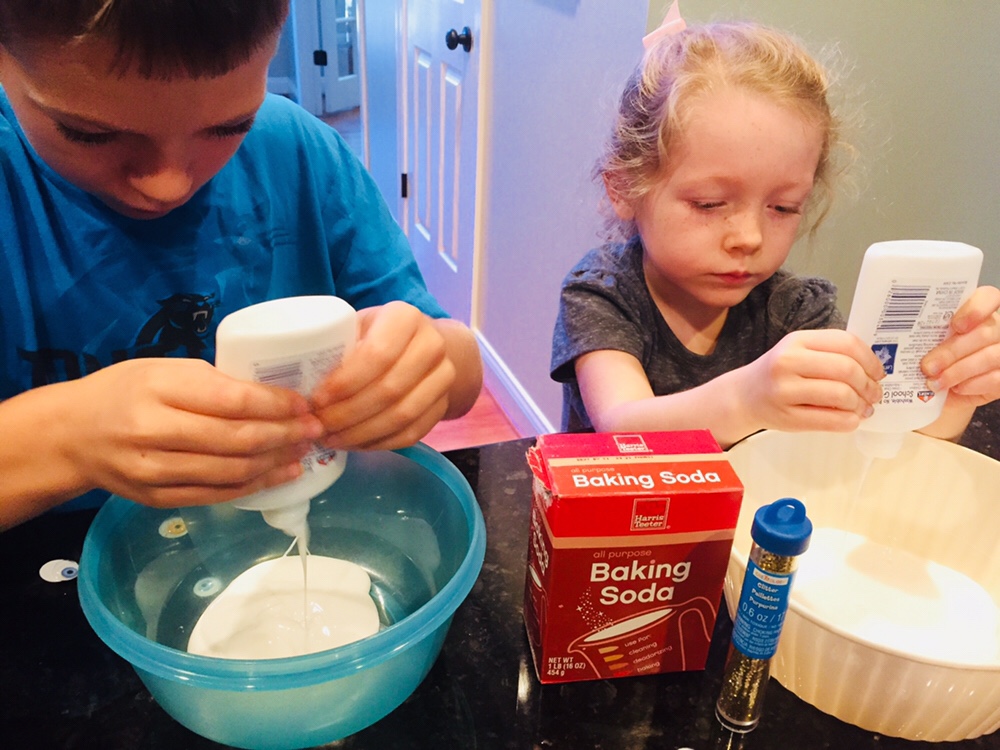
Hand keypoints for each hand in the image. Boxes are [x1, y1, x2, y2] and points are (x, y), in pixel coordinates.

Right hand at [65, 358, 323, 507]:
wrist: (71, 435)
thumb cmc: (125, 391)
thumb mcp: (164, 369)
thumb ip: (212, 382)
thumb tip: (273, 395)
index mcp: (158, 390)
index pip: (231, 401)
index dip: (276, 405)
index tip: (304, 404)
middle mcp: (154, 432)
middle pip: (237, 440)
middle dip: (285, 435)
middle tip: (315, 429)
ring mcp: (155, 471)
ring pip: (232, 471)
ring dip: (277, 463)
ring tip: (304, 451)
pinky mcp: (158, 498)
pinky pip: (217, 494)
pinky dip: (256, 485)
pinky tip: (281, 475)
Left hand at [310, 301, 457, 449]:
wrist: (424, 346)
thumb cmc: (377, 335)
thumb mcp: (357, 326)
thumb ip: (336, 346)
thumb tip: (297, 380)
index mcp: (406, 318)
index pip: (378, 355)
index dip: (345, 382)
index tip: (318, 399)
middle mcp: (432, 345)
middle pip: (390, 389)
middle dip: (349, 414)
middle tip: (320, 425)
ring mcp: (444, 377)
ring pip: (402, 415)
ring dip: (362, 433)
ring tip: (333, 439)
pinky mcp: (444, 405)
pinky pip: (412, 433)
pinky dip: (381, 443)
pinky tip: (356, 444)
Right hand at [737, 328, 884, 432]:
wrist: (744, 396)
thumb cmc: (779, 374)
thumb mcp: (799, 352)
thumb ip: (831, 353)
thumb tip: (874, 370)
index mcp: (797, 340)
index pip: (846, 343)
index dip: (871, 359)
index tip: (878, 373)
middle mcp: (788, 362)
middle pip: (847, 369)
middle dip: (869, 384)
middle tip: (874, 394)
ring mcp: (785, 390)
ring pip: (841, 395)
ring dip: (861, 404)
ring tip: (863, 408)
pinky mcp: (788, 418)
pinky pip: (832, 421)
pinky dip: (850, 421)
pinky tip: (851, 419)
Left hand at [922, 285, 999, 408]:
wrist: (944, 391)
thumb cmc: (934, 360)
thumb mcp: (926, 343)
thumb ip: (923, 334)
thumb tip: (895, 334)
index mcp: (979, 312)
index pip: (988, 297)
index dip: (975, 309)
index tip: (955, 325)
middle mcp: (997, 328)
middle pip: (984, 332)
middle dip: (952, 351)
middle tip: (927, 366)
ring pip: (991, 356)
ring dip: (958, 371)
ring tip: (935, 381)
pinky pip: (997, 379)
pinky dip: (973, 384)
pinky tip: (956, 388)